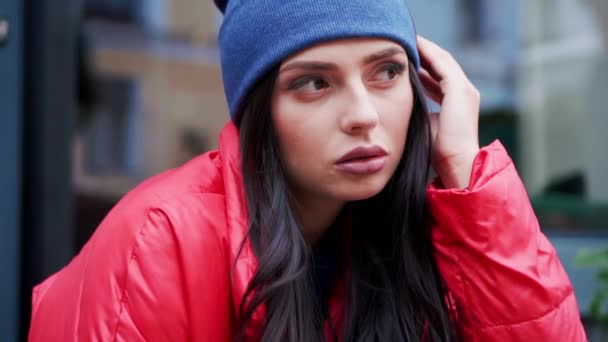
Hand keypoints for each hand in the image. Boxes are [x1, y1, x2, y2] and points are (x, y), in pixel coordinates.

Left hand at [417, 35, 479, 188]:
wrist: (456, 162)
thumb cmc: (440, 152)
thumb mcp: (427, 126)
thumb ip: (421, 112)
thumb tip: (403, 105)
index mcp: (458, 102)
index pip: (439, 78)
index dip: (424, 68)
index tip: (407, 62)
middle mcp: (465, 92)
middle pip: (442, 65)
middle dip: (424, 54)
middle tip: (405, 45)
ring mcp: (465, 89)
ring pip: (442, 60)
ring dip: (425, 49)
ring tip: (407, 41)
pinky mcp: (459, 90)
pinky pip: (441, 63)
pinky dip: (427, 53)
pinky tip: (413, 46)